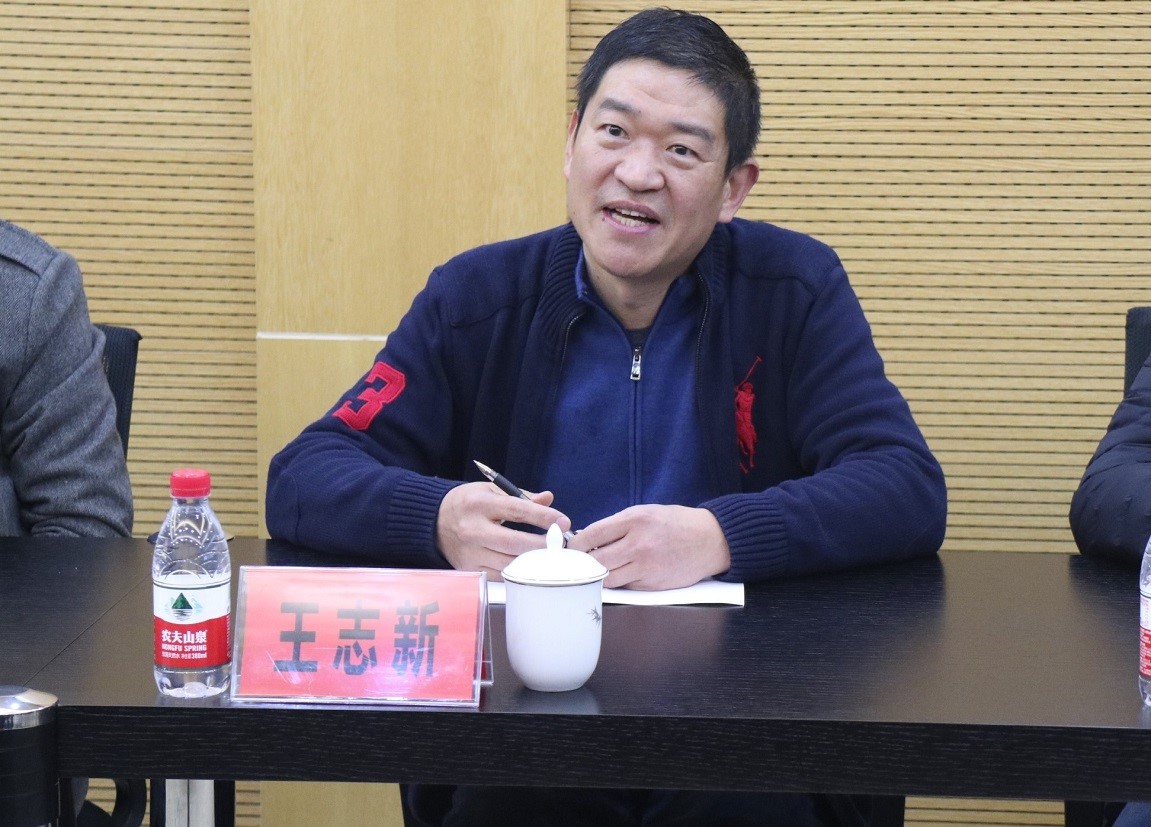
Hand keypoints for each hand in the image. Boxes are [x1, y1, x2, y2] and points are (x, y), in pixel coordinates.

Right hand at [436, 482, 571, 579]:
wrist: (432, 521)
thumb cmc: (467, 503)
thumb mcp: (490, 491)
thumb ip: (521, 496)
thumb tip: (548, 500)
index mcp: (479, 504)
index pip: (517, 511)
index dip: (543, 517)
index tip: (564, 522)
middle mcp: (473, 529)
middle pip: (514, 542)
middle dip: (543, 545)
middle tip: (562, 544)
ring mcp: (470, 552)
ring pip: (509, 562)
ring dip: (534, 561)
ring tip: (552, 556)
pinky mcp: (469, 569)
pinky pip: (499, 574)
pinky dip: (517, 570)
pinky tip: (531, 566)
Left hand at [566, 504, 730, 589]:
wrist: (710, 540)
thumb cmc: (676, 523)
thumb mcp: (646, 512)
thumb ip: (618, 525)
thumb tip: (588, 538)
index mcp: (635, 520)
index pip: (592, 535)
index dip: (575, 544)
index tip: (569, 548)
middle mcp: (639, 544)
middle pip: (596, 560)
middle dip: (583, 562)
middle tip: (577, 562)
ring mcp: (646, 567)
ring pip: (608, 578)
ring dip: (599, 575)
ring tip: (597, 569)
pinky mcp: (652, 585)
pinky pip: (625, 586)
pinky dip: (619, 581)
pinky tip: (622, 573)